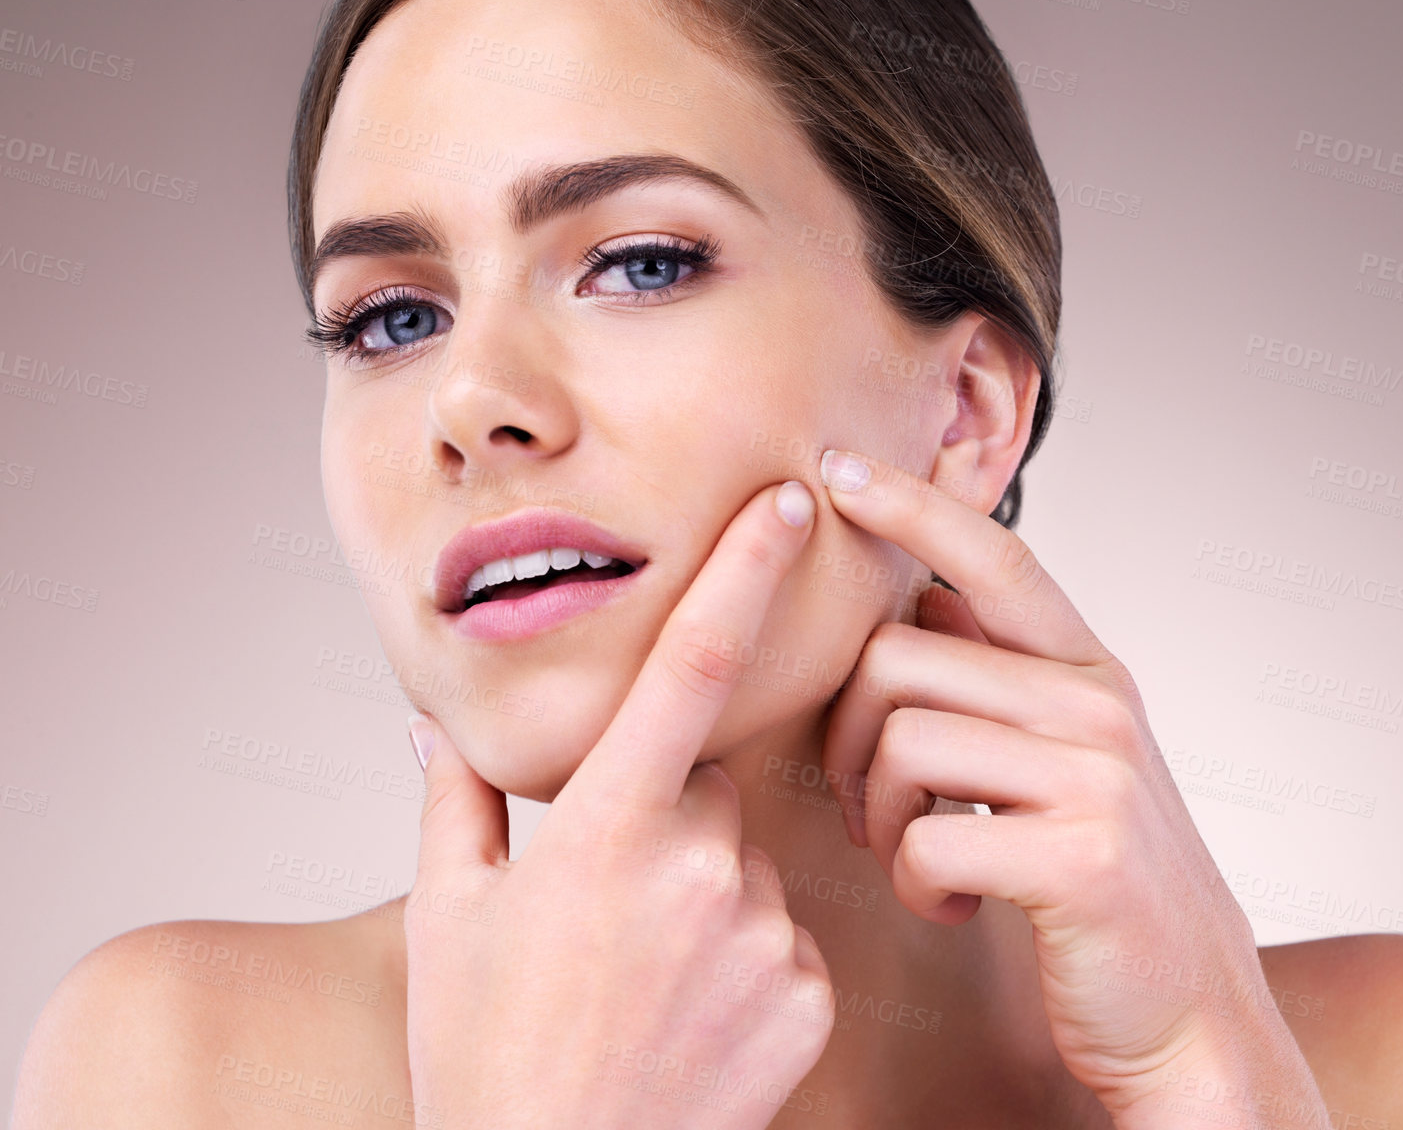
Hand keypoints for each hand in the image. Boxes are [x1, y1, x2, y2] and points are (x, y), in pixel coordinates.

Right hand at [403, 480, 835, 1129]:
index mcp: (606, 830)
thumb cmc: (486, 1057)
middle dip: (672, 812)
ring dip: (710, 889)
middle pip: (710, 782)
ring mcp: (763, 933)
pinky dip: (750, 956)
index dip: (741, 571)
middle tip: (614, 903)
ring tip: (647, 974)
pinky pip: (788, 935)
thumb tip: (433, 718)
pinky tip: (695, 1012)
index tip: (784, 505)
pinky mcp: (810, 995)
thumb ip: (455, 799)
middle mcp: (701, 866)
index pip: (690, 665)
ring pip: (749, 861)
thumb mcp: (446, 918)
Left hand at [817, 450, 1322, 1120]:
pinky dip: (915, 883)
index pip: (995, 555)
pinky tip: (951, 903)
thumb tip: (921, 596)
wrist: (1190, 1014)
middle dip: (846, 737)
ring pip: (901, 743)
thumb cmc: (1105, 883)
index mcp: (1093, 671)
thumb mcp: (1072, 760)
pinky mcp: (1079, 858)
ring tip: (916, 857)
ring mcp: (1098, 777)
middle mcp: (1101, 705)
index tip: (839, 467)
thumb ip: (1005, 679)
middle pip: (897, 659)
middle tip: (865, 804)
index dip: (913, 504)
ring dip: (878, 817)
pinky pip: (927, 838)